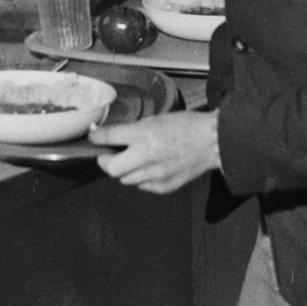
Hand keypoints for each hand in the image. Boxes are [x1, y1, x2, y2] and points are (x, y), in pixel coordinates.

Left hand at [90, 111, 220, 193]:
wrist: (212, 142)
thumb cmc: (187, 126)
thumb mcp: (156, 119)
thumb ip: (135, 130)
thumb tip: (114, 136)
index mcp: (144, 135)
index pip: (109, 137)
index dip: (96, 137)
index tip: (94, 137)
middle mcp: (146, 156)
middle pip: (110, 168)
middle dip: (104, 161)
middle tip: (107, 155)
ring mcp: (155, 174)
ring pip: (125, 179)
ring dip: (124, 170)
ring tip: (131, 160)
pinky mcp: (163, 186)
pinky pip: (142, 185)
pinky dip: (140, 177)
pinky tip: (149, 168)